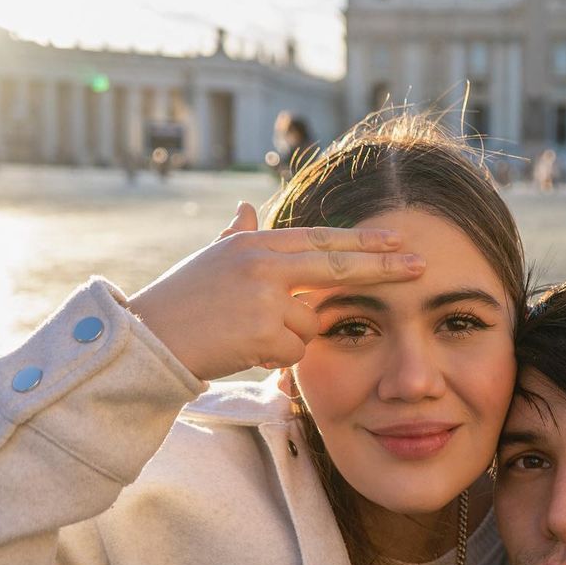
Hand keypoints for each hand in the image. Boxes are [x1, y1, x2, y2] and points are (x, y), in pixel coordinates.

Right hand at [128, 202, 423, 379]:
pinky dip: (274, 357)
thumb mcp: (211, 261)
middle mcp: (263, 261)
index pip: (323, 240)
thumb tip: (248, 207)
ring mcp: (263, 295)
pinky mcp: (261, 329)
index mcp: (256, 243)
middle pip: (339, 266)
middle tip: (422, 266)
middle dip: (385, 267)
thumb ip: (237, 237)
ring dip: (289, 337)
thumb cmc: (180, 302)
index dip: (364, 243)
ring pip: (311, 323)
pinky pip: (294, 350)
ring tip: (245, 334)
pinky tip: (242, 349)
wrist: (144, 339)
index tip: (398, 241)